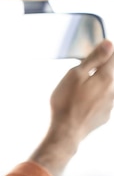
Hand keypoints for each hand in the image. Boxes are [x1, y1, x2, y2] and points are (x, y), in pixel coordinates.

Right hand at [30, 39, 113, 175]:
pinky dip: (95, 99)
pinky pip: (104, 102)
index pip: (113, 57)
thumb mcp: (75, 75)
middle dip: (100, 70)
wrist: (66, 132)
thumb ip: (94, 59)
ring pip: (107, 88)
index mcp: (106, 77)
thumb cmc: (66, 103)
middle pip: (111, 73)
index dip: (107, 51)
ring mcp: (110, 104)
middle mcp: (113, 90)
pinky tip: (82, 103)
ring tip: (80, 92)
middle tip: (84, 74)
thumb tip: (109, 43)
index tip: (100, 50)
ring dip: (97, 86)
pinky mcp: (105, 115)